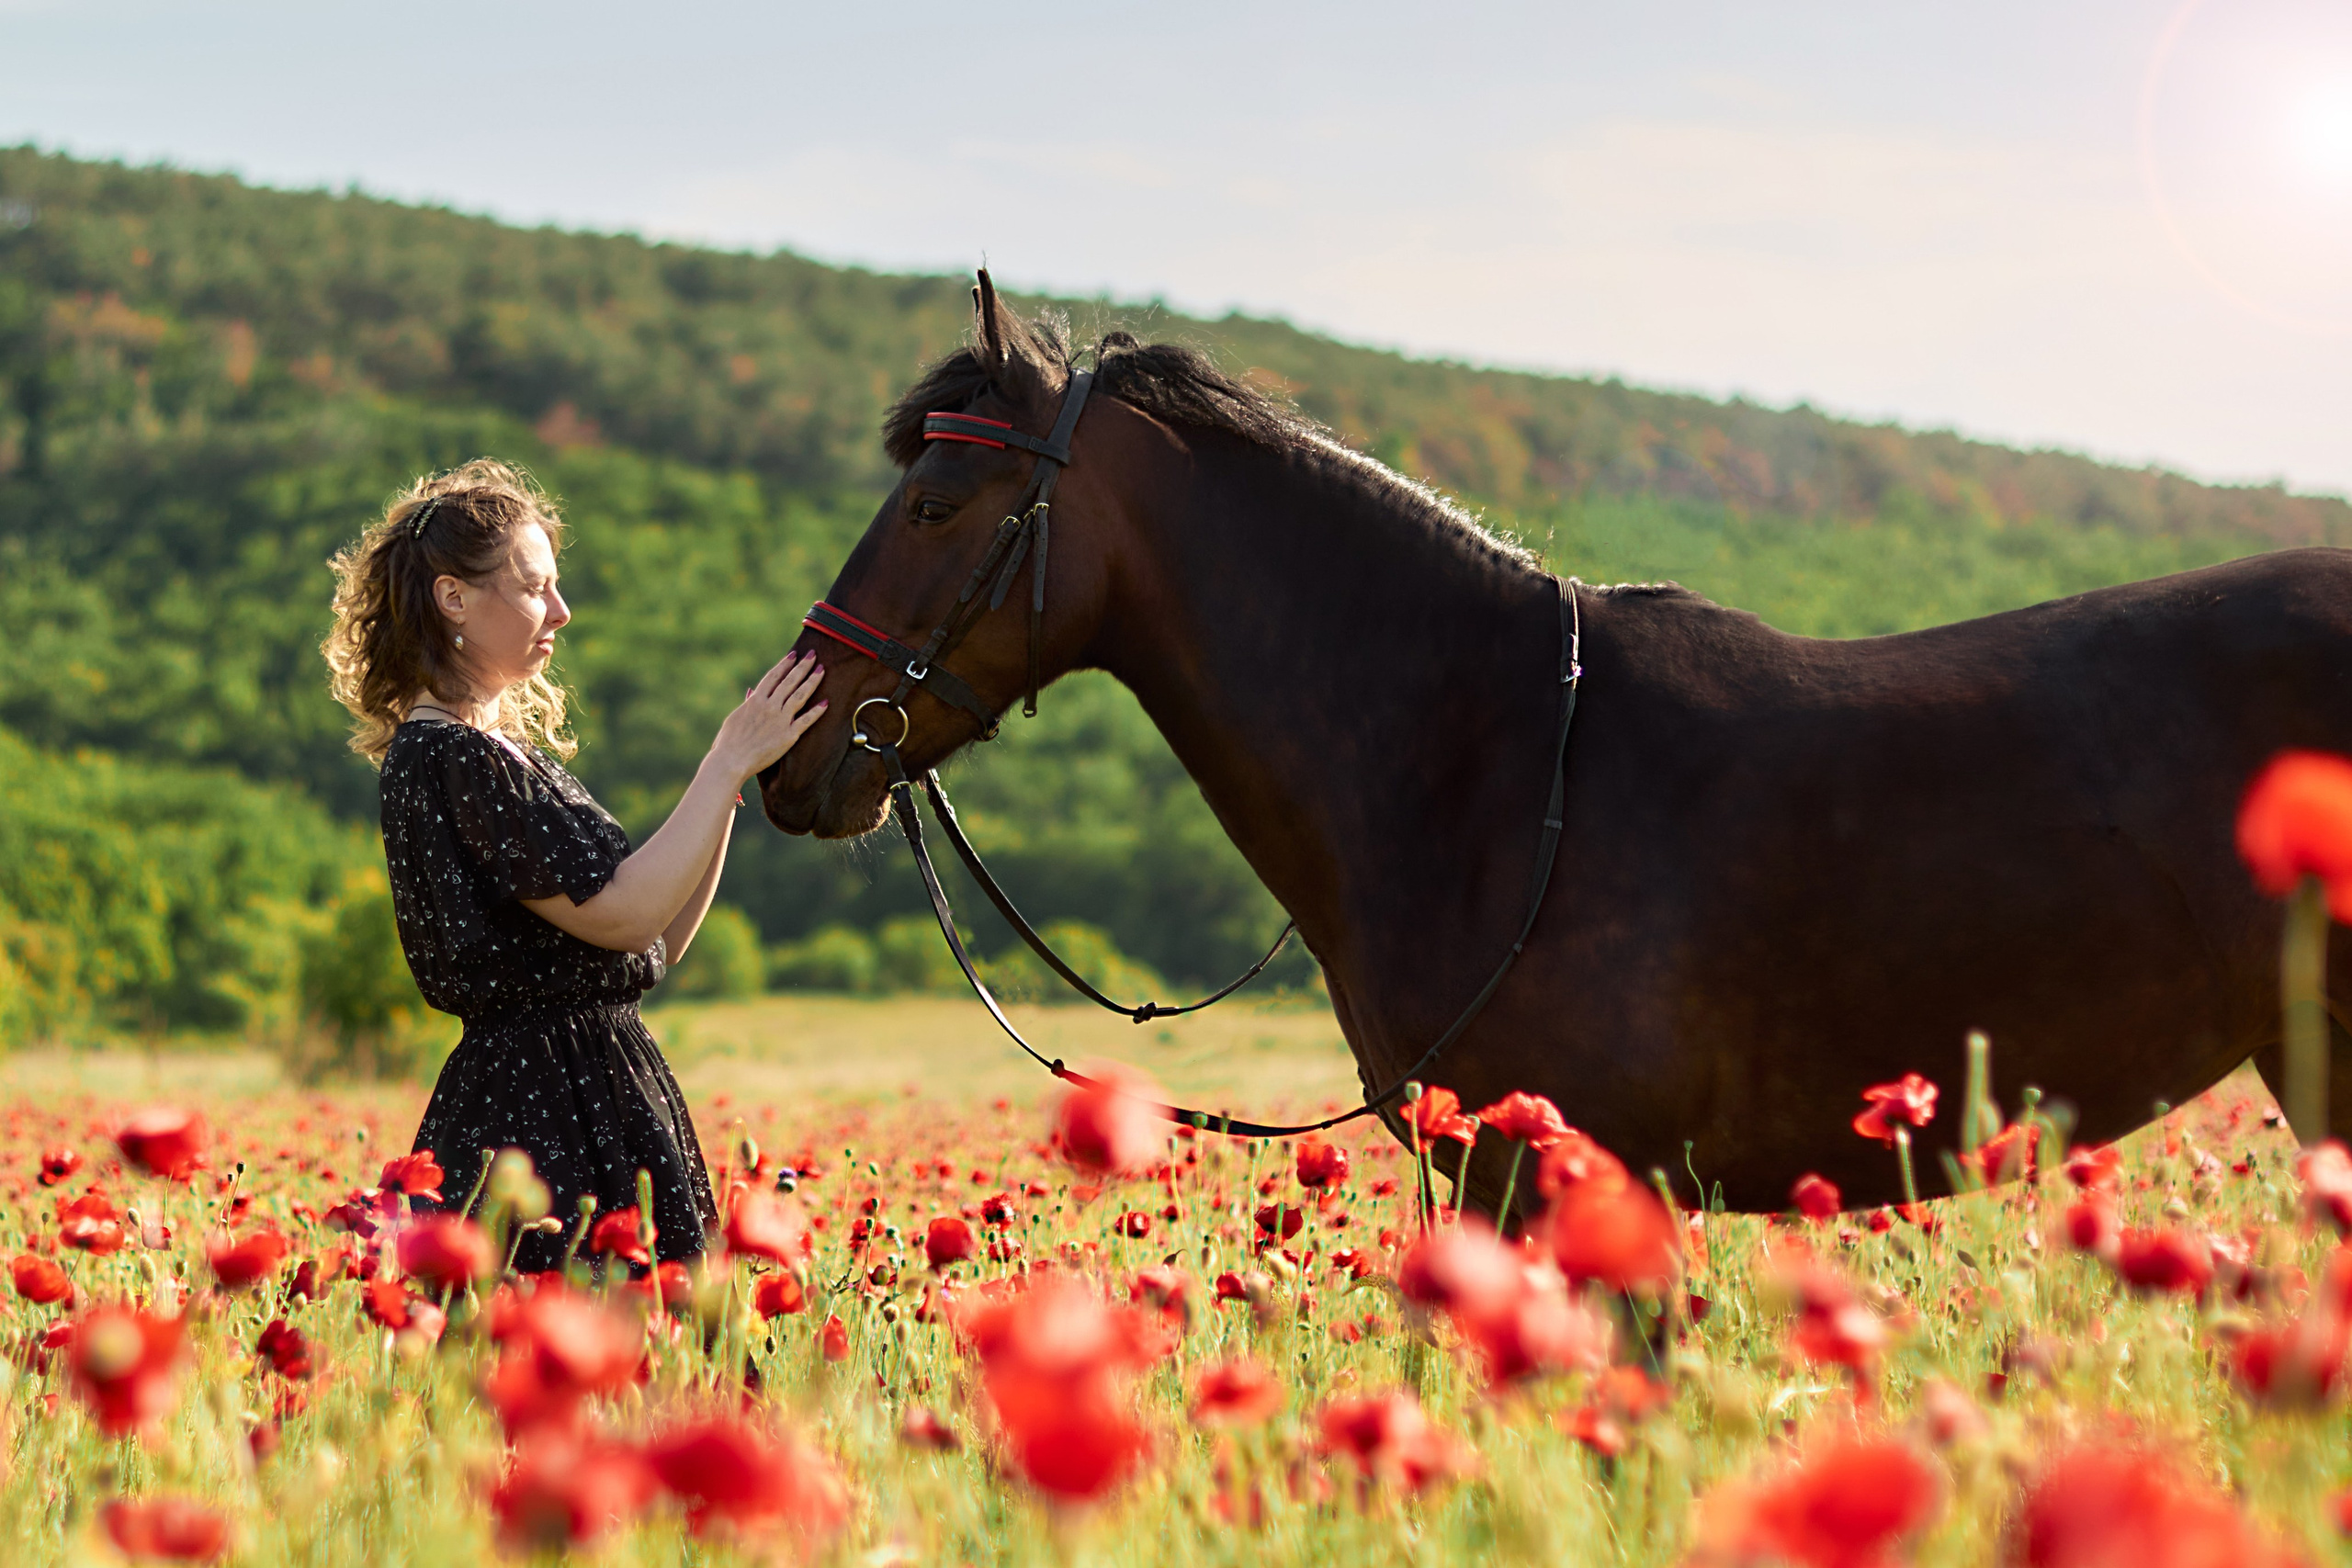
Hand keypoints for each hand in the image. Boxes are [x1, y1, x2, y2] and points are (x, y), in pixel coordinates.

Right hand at [711, 652, 827, 782]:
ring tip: (822, 670)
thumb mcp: (735, 718)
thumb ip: (746, 704)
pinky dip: (817, 711)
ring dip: (812, 681)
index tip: (793, 655)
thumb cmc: (728, 742)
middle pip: (789, 681)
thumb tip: (751, 692)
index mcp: (755, 700)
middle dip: (802, 666)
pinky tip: (826, 703)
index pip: (773, 677)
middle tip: (813, 655)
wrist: (731, 760)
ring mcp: (780, 719)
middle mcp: (769, 706)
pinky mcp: (788, 735)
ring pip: (800, 695)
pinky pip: (806, 720)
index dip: (784, 664)